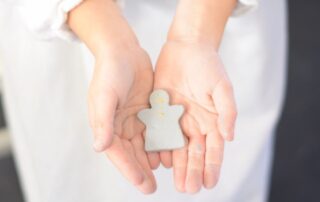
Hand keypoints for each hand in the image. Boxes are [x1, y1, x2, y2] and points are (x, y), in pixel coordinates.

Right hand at [88, 45, 157, 193]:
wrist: (123, 51)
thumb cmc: (110, 72)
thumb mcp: (105, 96)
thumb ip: (103, 121)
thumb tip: (100, 147)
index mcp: (106, 125)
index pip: (118, 153)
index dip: (130, 170)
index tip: (143, 184)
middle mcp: (119, 126)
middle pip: (131, 153)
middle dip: (141, 170)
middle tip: (151, 188)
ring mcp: (133, 120)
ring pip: (143, 145)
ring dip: (151, 159)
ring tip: (163, 174)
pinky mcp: (146, 112)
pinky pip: (153, 131)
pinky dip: (159, 142)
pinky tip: (169, 152)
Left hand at [154, 40, 236, 192]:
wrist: (186, 48)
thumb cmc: (208, 65)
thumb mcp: (222, 87)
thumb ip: (227, 112)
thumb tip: (230, 136)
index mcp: (212, 121)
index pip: (213, 149)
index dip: (212, 167)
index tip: (209, 184)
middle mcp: (195, 124)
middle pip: (194, 153)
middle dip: (193, 172)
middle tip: (189, 189)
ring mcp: (177, 120)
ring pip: (177, 148)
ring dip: (177, 166)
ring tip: (176, 182)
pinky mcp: (162, 113)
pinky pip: (160, 133)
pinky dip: (160, 147)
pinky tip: (159, 160)